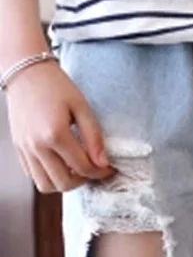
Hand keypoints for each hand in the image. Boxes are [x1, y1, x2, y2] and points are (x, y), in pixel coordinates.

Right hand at [7, 60, 113, 192]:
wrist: (25, 71)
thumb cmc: (56, 86)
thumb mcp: (82, 108)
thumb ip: (94, 138)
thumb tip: (103, 163)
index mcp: (55, 134)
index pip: (83, 168)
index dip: (100, 172)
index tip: (109, 168)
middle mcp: (36, 145)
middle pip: (64, 183)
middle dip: (83, 181)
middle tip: (92, 169)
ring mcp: (24, 148)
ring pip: (46, 185)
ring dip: (64, 182)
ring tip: (75, 168)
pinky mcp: (18, 147)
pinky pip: (33, 175)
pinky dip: (48, 176)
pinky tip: (60, 163)